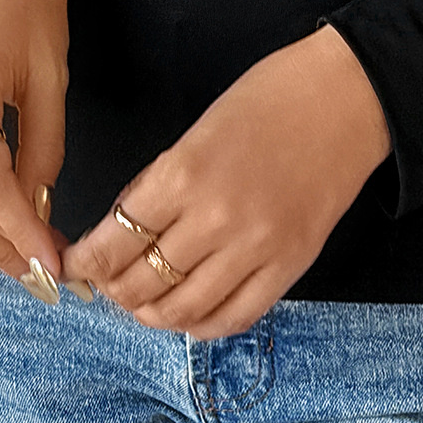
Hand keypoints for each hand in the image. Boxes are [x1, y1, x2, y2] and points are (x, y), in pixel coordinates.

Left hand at [63, 24, 390, 336]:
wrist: (349, 97)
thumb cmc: (271, 97)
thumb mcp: (198, 128)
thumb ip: (160, 181)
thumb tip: (124, 227)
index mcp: (184, 173)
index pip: (113, 241)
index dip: (84, 261)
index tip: (73, 263)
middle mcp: (216, 218)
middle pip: (141, 282)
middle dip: (113, 289)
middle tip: (107, 281)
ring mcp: (256, 247)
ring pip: (183, 310)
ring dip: (152, 313)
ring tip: (143, 302)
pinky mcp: (291, 265)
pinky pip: (236, 317)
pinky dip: (204, 324)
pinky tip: (191, 315)